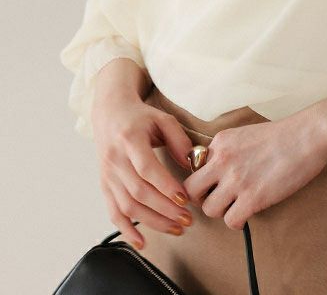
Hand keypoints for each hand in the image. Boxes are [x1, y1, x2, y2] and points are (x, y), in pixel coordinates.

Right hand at [92, 90, 197, 249]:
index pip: (147, 168)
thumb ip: (179, 140)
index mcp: (130, 140)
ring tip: (176, 229)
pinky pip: (113, 212)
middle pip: (139, 192)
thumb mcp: (163, 119)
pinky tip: (142, 242)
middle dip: (165, 210)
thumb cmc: (140, 117)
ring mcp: (108, 174)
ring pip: (127, 206)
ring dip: (152, 222)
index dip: (165, 186)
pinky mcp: (105, 185)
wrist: (110, 113)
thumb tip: (192, 164)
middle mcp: (115, 159)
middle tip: (187, 220)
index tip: (185, 199)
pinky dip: (126, 230)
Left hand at [182, 115, 326, 230]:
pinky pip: (230, 221)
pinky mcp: (252, 198)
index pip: (193, 168)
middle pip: (191, 190)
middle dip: (202, 198)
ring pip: (209, 209)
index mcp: (220, 142)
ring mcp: (236, 180)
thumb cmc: (283, 135)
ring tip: (238, 204)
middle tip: (219, 198)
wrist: (307, 136)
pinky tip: (248, 213)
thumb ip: (227, 151)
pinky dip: (237, 221)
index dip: (204, 179)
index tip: (215, 184)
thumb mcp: (245, 134)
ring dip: (222, 211)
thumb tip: (217, 171)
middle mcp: (222, 160)